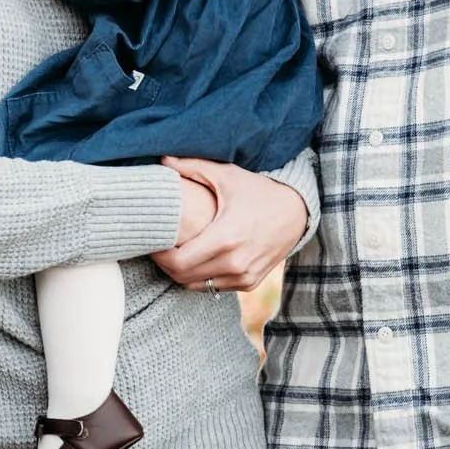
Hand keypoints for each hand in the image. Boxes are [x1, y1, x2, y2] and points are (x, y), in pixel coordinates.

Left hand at [151, 156, 306, 291]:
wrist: (297, 212)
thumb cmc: (258, 191)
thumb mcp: (227, 176)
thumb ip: (192, 167)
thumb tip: (162, 160)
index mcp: (225, 238)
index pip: (177, 262)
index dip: (159, 255)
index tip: (153, 241)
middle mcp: (235, 263)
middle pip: (182, 277)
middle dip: (166, 264)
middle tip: (160, 247)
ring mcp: (244, 276)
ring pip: (196, 286)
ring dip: (182, 273)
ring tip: (177, 253)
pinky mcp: (249, 283)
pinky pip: (214, 288)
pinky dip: (201, 278)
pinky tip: (197, 260)